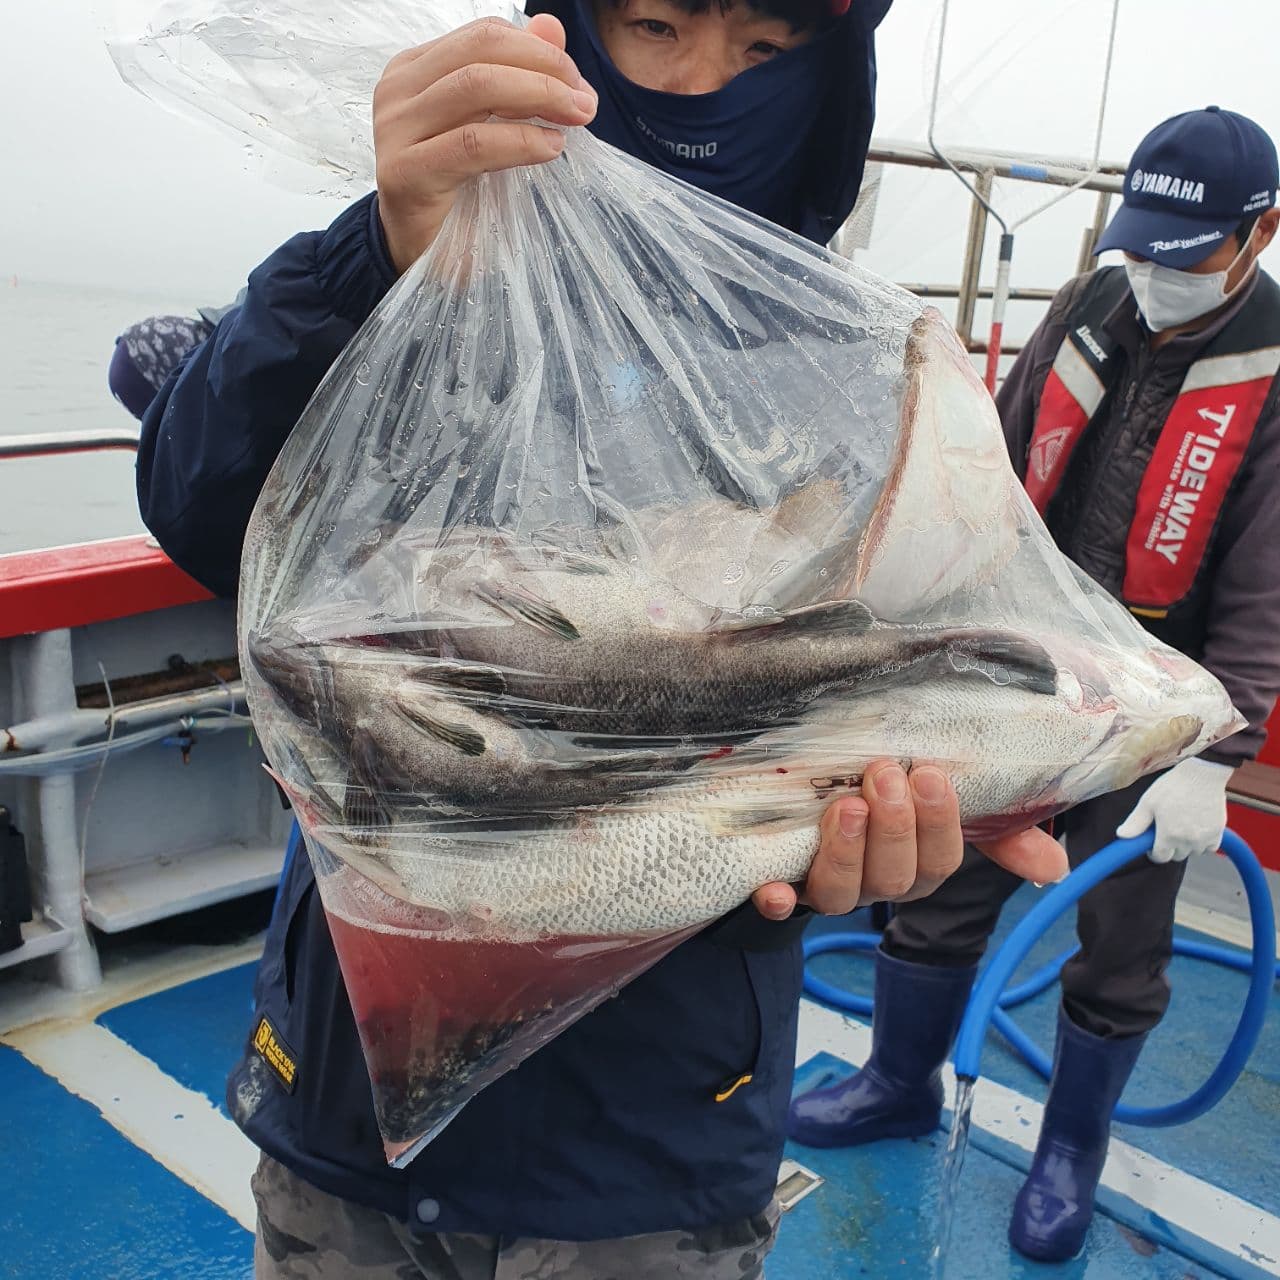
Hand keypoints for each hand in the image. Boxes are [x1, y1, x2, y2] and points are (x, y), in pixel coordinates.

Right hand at [373, 14, 597, 273]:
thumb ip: (517, 76)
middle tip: (585, 100)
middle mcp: (398, 91)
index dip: (538, 51)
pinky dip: (519, 141)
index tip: (578, 83)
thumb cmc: (455, 192)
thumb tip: (552, 27)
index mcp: (415, 70)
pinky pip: (472, 143)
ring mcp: (395, 130)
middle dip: (544, 69)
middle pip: (481, 51)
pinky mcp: (405, 172)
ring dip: (539, 98)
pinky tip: (550, 147)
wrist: (416, 254)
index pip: (484, 36)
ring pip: (475, 87)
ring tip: (575, 119)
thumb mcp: (491, 127)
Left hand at [751, 761, 1069, 919]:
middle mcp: (875, 883)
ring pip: (843, 893)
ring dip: (848, 853)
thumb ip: (996, 830)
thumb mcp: (939, 800)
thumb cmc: (886, 791)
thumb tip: (1055, 868)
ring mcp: (828, 886)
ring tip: (847, 806)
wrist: (808, 793)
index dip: (937, 824)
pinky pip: (781, 905)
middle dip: (894, 828)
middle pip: (895, 878)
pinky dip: (778, 900)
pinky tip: (774, 890)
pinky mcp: (781, 883)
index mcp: (918, 864)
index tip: (929, 774)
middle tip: (885, 774)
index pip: (940, 861)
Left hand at [1116, 756, 1233, 862]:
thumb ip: (1136, 822)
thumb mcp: (1148, 802)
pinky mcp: (1218, 832)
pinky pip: (1210, 848)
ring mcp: (1205, 838)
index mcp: (1169, 835)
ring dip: (1186, 845)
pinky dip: (1203, 843)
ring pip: (1193, 852)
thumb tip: (1121, 836)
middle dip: (1170, 847)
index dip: (1154, 852)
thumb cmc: (1174, 786)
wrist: (1202, 774)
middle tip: (1167, 829)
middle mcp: (1188, 841)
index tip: (1152, 843)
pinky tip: (1196, 828)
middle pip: (1177, 856)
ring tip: (1181, 826)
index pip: (1160, 858)